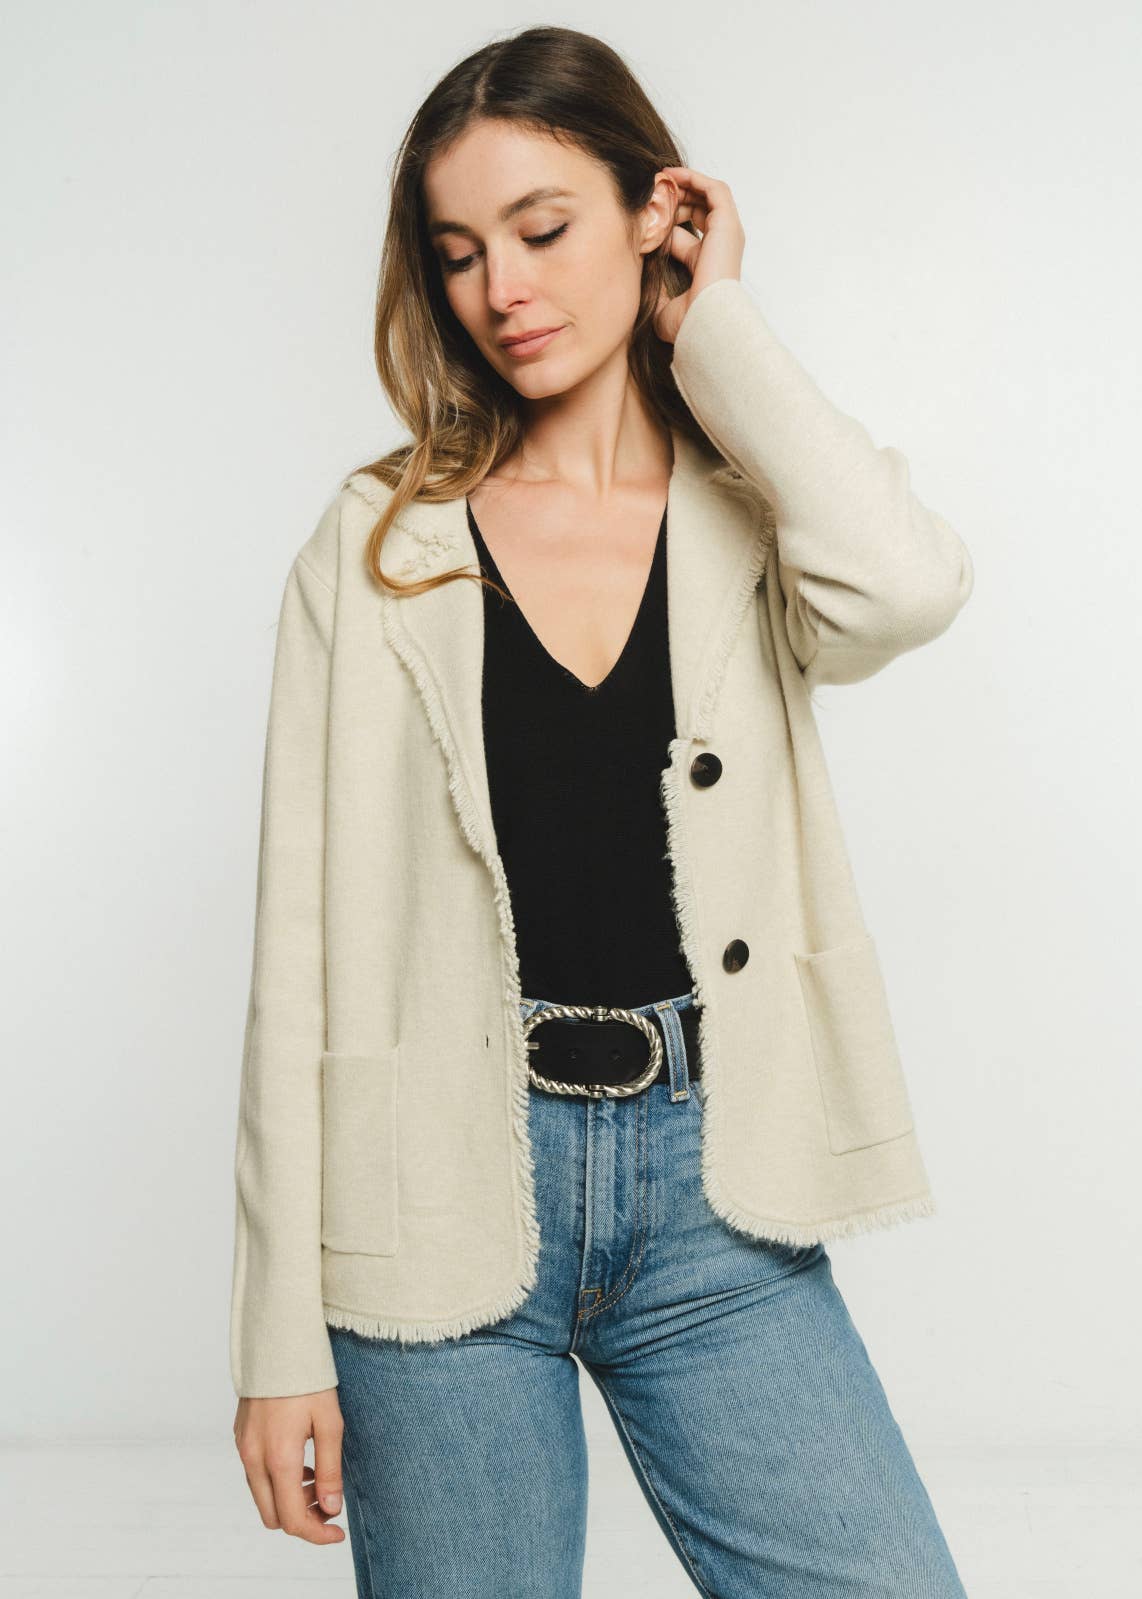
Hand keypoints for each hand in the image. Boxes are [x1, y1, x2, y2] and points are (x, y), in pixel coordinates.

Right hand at [233, 1389, 346, 1543]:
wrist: (278, 1343)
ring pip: (262, 1497)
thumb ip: (330, 1470)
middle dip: (302, 1520)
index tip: (338, 1532)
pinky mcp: (240, 1438)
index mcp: (279, 1459)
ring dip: (288, 1500)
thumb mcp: (330, 1423)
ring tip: (316, 1477)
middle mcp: (254, 1459)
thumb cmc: (308, 1379)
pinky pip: (255, 1476)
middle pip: (273, 1517)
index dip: (317, 1534)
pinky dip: (276, 1481)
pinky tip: (300, 1460)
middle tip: (328, 1503)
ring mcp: (243, 1449)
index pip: (293, 1520)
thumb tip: (331, 1509)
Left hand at [652, 166, 744, 345]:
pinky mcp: (728, 224)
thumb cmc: (687, 322)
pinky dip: (694, 178)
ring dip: (683, 184)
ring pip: (707, 196)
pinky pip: (714, 189)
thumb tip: (635, 275)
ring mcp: (726, 235)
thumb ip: (652, 288)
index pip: (684, 236)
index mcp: (704, 267)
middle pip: (697, 212)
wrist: (704, 322)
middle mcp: (718, 248)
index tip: (641, 216)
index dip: (663, 224)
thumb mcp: (661, 305)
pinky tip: (671, 175)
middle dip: (672, 199)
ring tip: (659, 177)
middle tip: (649, 192)